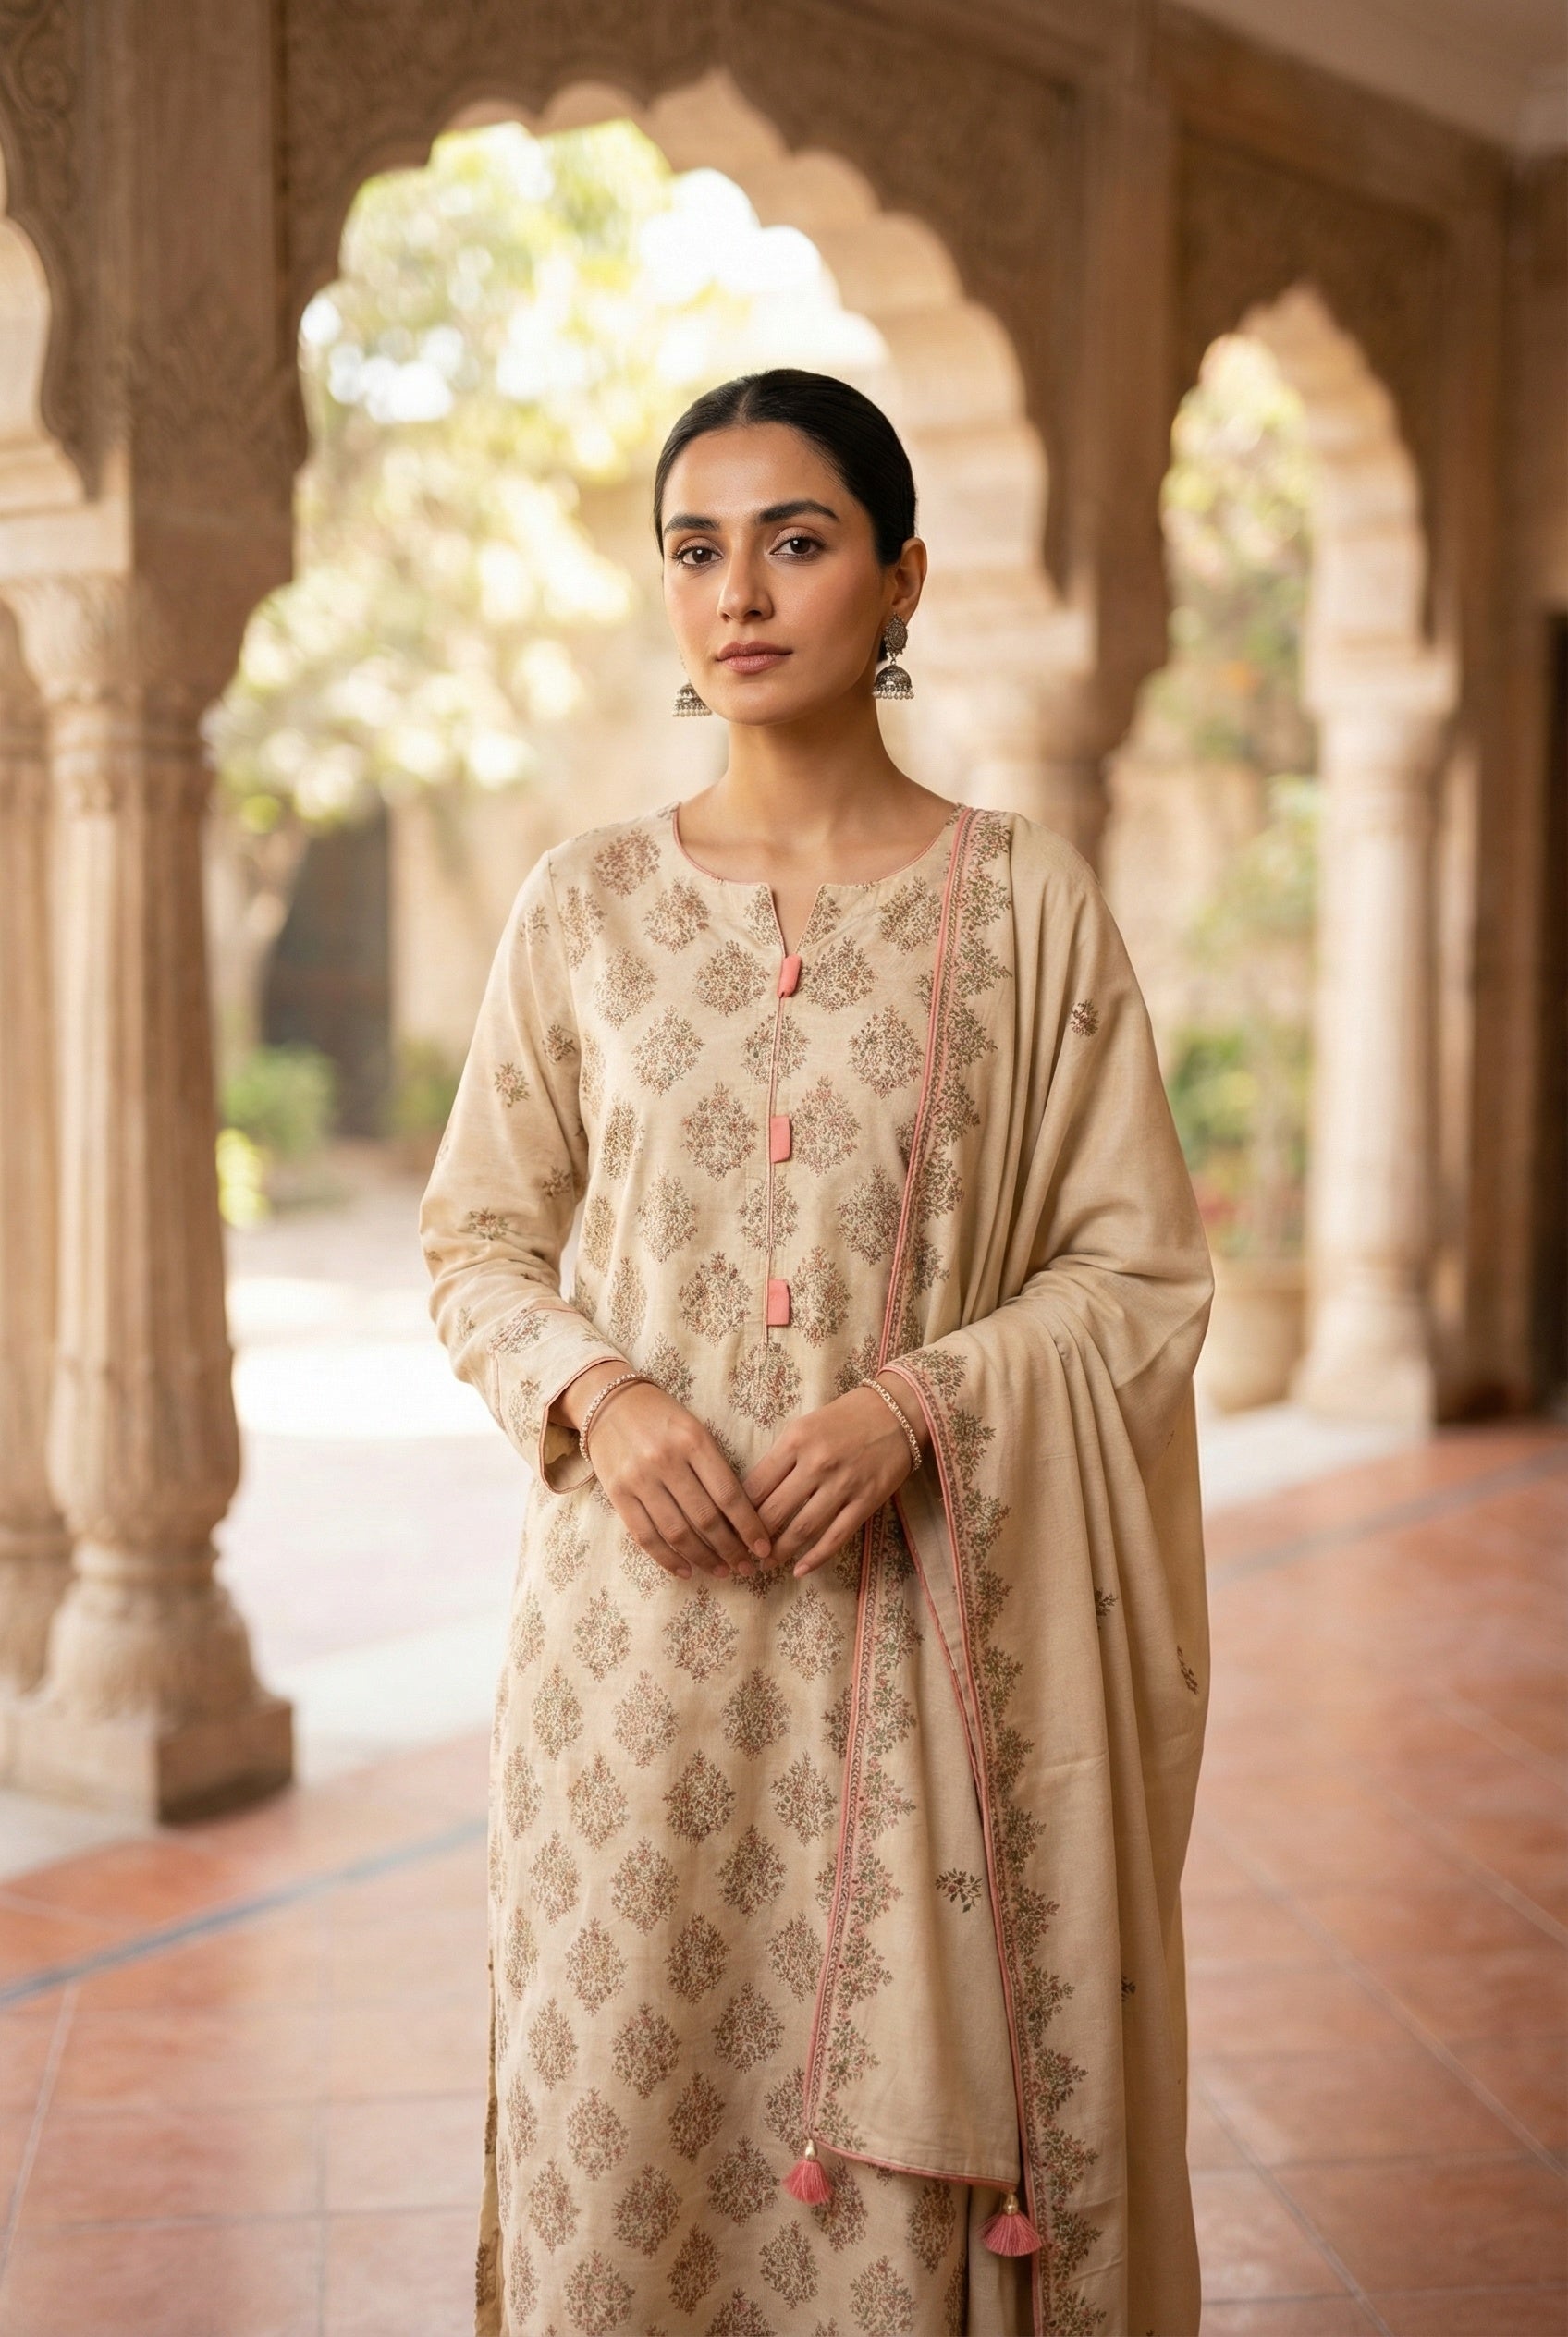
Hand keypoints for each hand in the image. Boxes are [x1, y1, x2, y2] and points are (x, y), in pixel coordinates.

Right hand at [564, 1370, 773, 1582]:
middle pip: (705, 1518)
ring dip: (704, 1559)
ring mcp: (639, 1479)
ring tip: (722, 1571)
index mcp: (694, 1440)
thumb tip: (741, 1518)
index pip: (728, 1493)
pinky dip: (668, 1559)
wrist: (609, 1403)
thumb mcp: (695, 1429)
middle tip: (747, 1568)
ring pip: (677, 1532)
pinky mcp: (617, 1494)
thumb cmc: (662, 1418)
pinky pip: (645, 1536)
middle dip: (731, 1549)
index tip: (763, 1548)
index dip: (749, 1526)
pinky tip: (686, 1571)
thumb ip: (715, 1467)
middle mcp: (666, 1460)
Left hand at [742, 1379, 917, 1578]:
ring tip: (766, 1564)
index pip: (756, 1486)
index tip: (732, 1527)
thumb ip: (782, 1457)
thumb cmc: (845, 1417)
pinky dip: (816, 1557)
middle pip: (775, 1511)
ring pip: (802, 1529)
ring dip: (781, 1552)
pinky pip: (837, 1536)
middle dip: (754, 1538)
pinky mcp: (866, 1501)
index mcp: (795, 1441)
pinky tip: (800, 1570)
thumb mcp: (805, 1426)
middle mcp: (816, 1463)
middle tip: (743, 1553)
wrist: (897, 1411)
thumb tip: (755, 1495)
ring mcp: (843, 1484)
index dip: (739, 1512)